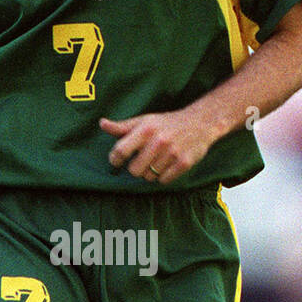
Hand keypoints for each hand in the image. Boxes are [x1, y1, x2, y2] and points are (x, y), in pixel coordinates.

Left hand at [100, 106, 219, 183]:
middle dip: (136, 168)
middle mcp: (158, 141)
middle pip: (134, 171)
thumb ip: (122, 127)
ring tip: (158, 159)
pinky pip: (164, 181)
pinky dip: (163, 176)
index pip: (120, 151)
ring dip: (150, 172)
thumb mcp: (144, 121)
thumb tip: (102, 124)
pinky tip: (168, 164)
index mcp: (145, 129)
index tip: (117, 160)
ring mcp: (172, 153)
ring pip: (149, 177)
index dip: (115, 159)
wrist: (200, 122)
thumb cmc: (166, 123)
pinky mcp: (184, 163)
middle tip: (142, 160)